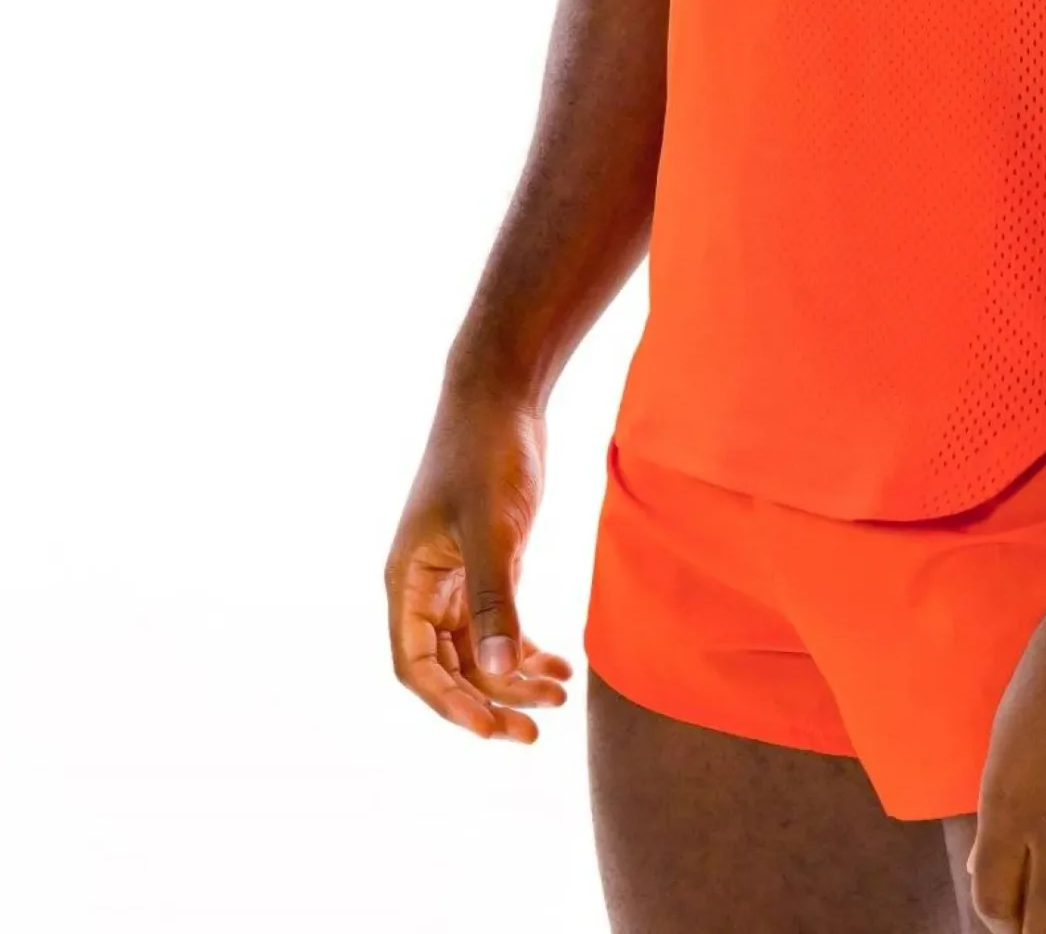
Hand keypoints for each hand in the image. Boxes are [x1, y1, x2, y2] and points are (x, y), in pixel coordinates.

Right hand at [384, 371, 572, 741]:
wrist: (503, 392)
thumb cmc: (485, 452)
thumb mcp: (491, 528)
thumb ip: (496, 599)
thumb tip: (499, 672)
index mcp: (407, 581)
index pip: (416, 666)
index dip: (450, 704)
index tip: (493, 727)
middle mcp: (425, 586)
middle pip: (450, 667)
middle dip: (489, 701)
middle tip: (535, 731)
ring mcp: (458, 576)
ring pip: (479, 649)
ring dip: (514, 677)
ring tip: (560, 697)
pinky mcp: (489, 562)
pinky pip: (501, 623)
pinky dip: (526, 647)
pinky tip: (560, 664)